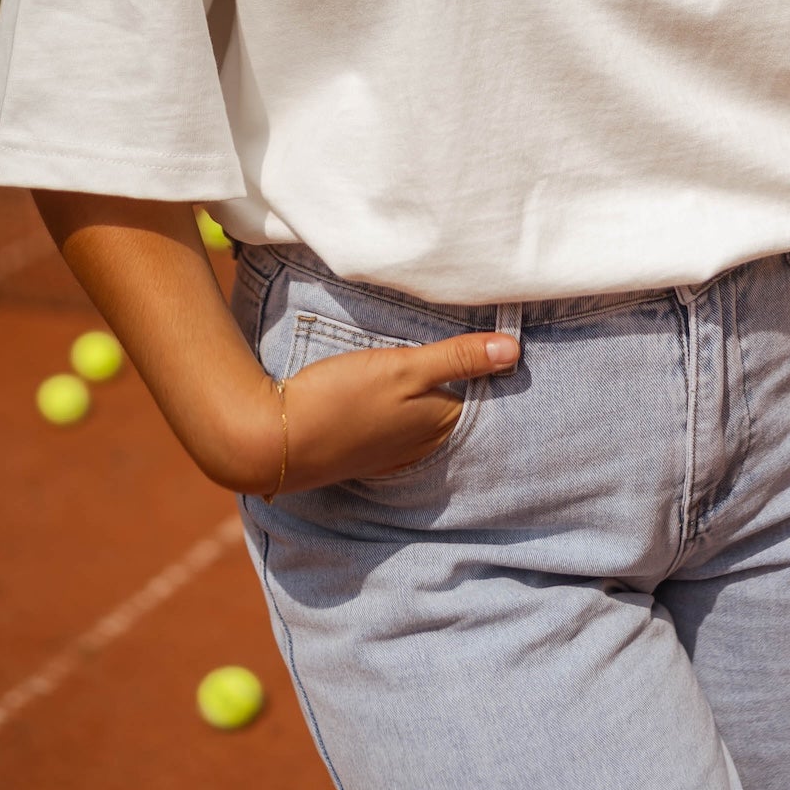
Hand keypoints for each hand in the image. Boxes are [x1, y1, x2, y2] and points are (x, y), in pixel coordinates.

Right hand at [240, 327, 519, 494]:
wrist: (274, 440)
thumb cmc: (342, 399)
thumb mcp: (405, 369)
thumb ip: (458, 359)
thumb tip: (515, 350)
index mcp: (440, 422)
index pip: (481, 391)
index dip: (489, 365)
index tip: (501, 339)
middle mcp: (423, 443)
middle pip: (455, 406)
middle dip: (466, 382)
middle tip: (474, 346)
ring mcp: (391, 450)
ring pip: (426, 417)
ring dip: (433, 396)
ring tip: (437, 365)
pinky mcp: (364, 449)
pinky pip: (398, 426)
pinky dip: (404, 409)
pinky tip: (394, 395)